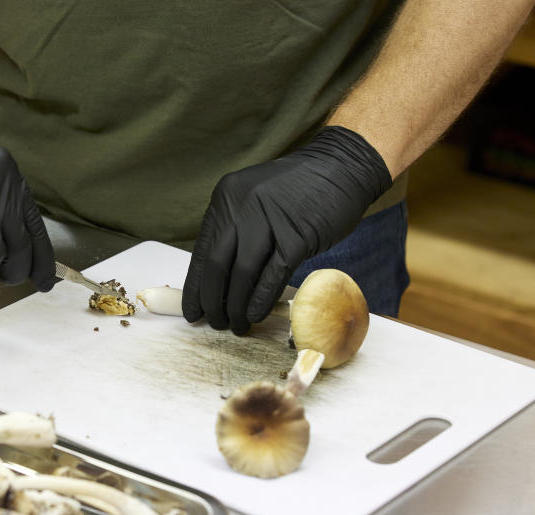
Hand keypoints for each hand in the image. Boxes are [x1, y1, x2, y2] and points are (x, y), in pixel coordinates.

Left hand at [182, 126, 391, 334]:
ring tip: (238, 325)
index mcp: (226, 199)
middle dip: (213, 302)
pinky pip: (272, 276)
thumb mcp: (254, 201)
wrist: (341, 167)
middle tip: (217, 324)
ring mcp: (269, 220)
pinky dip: (260, 300)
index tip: (193, 312)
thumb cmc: (297, 191)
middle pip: (217, 266)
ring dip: (237, 307)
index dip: (195, 288)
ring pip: (242, 275)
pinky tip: (256, 314)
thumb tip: (218, 282)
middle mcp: (241, 207)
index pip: (202, 252)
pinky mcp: (297, 236)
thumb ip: (235, 232)